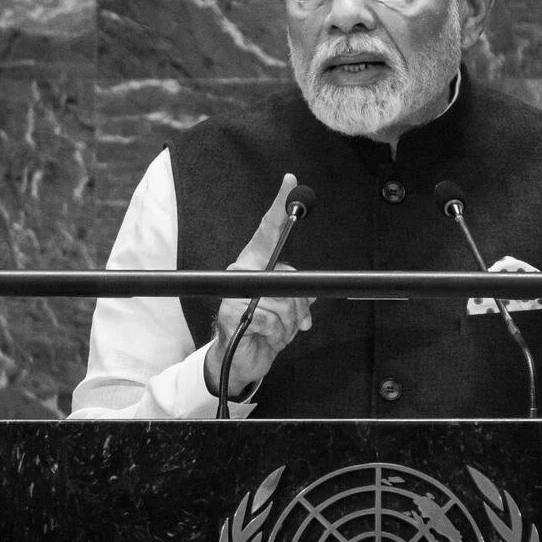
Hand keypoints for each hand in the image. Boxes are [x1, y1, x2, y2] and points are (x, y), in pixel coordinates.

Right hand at [204, 174, 315, 397]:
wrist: (241, 359)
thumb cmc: (263, 330)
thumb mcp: (287, 311)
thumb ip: (298, 296)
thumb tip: (311, 296)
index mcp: (257, 265)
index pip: (269, 231)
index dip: (280, 207)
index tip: (290, 182)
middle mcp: (243, 272)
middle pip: (288, 277)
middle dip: (298, 307)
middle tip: (290, 322)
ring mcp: (234, 292)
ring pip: (283, 303)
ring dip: (287, 325)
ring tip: (275, 332)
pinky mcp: (230, 313)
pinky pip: (269, 320)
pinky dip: (275, 335)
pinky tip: (265, 337)